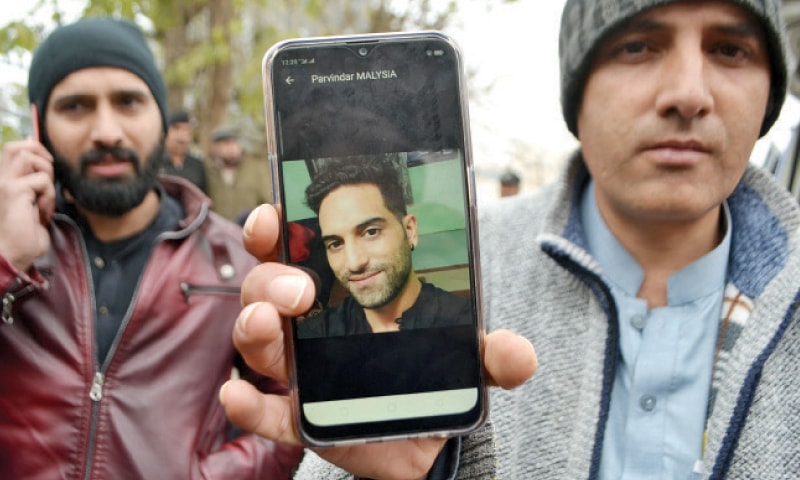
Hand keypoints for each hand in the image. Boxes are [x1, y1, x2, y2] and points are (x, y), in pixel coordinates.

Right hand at [0, 139, 54, 271]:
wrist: (13, 254)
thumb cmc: (24, 234)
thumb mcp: (31, 202)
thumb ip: (33, 182)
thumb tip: (43, 160)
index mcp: (2, 181)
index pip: (13, 149)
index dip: (33, 148)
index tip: (47, 164)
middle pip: (17, 146)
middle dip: (40, 155)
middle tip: (48, 178)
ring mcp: (3, 183)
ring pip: (29, 157)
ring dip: (46, 176)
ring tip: (44, 199)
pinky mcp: (13, 190)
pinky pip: (42, 180)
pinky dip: (49, 195)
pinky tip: (42, 211)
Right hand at [220, 204, 537, 479]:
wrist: (431, 437)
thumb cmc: (432, 378)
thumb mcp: (468, 358)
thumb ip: (493, 354)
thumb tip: (519, 355)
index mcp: (337, 296)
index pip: (295, 253)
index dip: (274, 230)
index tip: (273, 213)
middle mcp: (309, 328)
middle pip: (266, 290)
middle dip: (270, 280)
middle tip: (300, 290)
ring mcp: (302, 372)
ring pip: (258, 342)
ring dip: (254, 328)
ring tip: (269, 322)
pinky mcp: (301, 418)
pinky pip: (266, 411)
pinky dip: (247, 404)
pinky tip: (240, 395)